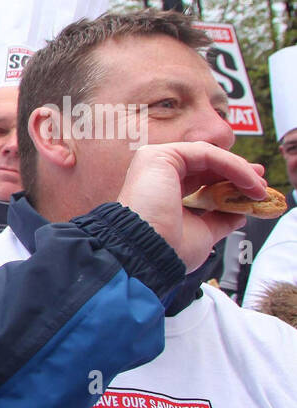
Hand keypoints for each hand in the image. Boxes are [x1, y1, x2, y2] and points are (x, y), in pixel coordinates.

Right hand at [117, 141, 266, 271]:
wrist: (146, 254)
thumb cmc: (166, 249)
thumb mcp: (202, 233)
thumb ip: (220, 220)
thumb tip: (239, 213)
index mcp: (162, 192)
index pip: (200, 179)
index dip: (228, 182)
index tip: (253, 191)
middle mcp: (155, 174)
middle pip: (206, 164)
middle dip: (238, 172)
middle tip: (261, 183)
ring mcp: (155, 161)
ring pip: (208, 156)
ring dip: (239, 170)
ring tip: (258, 187)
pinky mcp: (161, 156)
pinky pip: (207, 154)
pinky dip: (232, 165)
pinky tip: (248, 181)